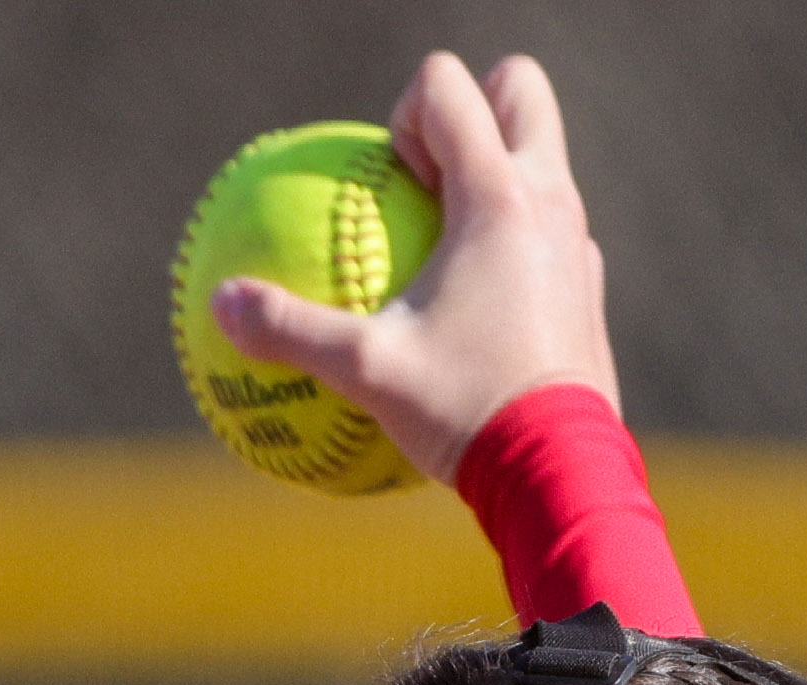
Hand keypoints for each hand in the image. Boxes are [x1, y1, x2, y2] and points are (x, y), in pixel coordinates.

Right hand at [209, 51, 619, 486]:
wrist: (561, 475)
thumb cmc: (466, 412)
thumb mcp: (366, 372)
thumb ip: (290, 327)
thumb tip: (220, 303)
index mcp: (498, 196)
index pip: (449, 87)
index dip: (407, 109)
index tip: (393, 176)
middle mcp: (550, 204)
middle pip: (518, 89)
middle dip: (474, 104)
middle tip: (427, 169)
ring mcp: (577, 246)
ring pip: (541, 163)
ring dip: (492, 175)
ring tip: (440, 237)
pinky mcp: (586, 292)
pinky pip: (546, 235)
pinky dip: (508, 242)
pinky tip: (469, 300)